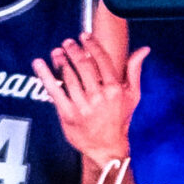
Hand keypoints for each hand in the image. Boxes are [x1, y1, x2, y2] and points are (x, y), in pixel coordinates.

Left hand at [33, 36, 146, 170]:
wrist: (108, 147)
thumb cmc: (120, 119)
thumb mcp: (133, 95)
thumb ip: (134, 70)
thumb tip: (143, 50)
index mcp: (115, 90)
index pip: (102, 61)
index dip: (91, 45)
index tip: (83, 36)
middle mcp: (100, 97)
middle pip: (84, 66)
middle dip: (73, 50)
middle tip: (67, 43)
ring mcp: (83, 106)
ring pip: (68, 76)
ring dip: (60, 60)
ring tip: (57, 52)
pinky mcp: (68, 114)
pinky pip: (54, 90)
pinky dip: (45, 75)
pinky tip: (39, 63)